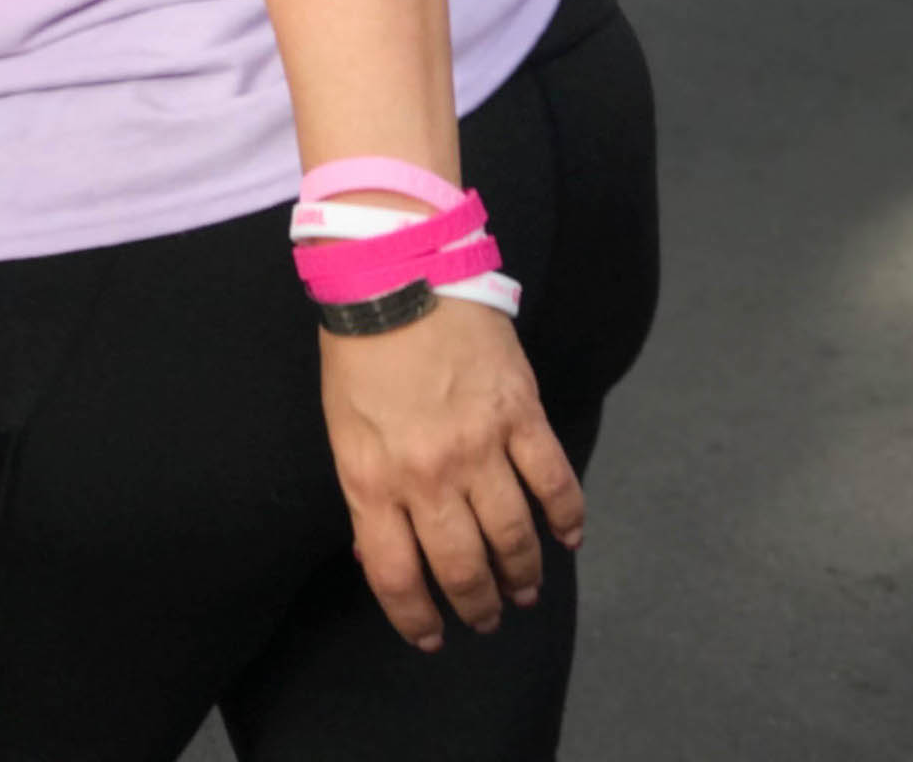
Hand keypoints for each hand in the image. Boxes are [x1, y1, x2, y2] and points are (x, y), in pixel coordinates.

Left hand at [321, 304, 583, 649]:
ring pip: (513, 536)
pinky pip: (553, 480)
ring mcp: (480, 445)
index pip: (396, 576)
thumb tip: (386, 550)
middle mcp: (430, 475)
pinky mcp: (521, 412)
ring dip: (523, 574)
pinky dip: (566, 517)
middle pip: (462, 566)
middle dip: (477, 605)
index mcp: (374, 481)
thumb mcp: (344, 431)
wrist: (398, 275)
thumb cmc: (362, 353)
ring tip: (525, 591)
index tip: (432, 636)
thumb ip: (368, 494)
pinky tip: (568, 538)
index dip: (415, 618)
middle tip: (487, 617)